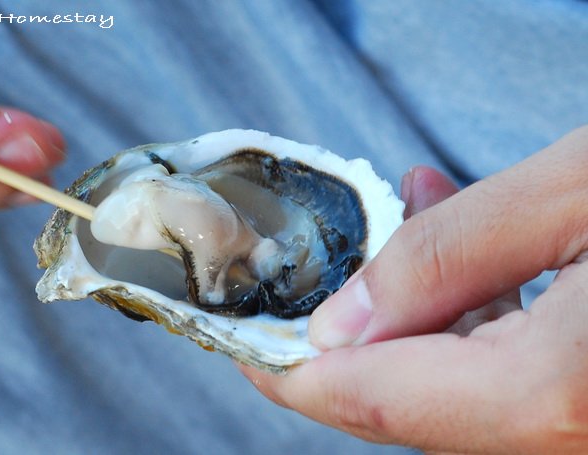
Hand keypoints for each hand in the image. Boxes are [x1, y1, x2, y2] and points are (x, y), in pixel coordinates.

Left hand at [240, 126, 587, 453]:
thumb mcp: (571, 194)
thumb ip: (446, 258)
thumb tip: (342, 318)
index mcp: (557, 390)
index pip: (376, 397)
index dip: (294, 372)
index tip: (244, 344)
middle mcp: (572, 432)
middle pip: (408, 403)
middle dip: (344, 338)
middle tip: (311, 277)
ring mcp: (583, 423)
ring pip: (454, 387)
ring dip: (412, 307)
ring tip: (404, 220)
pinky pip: (507, 376)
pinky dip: (470, 316)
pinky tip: (470, 254)